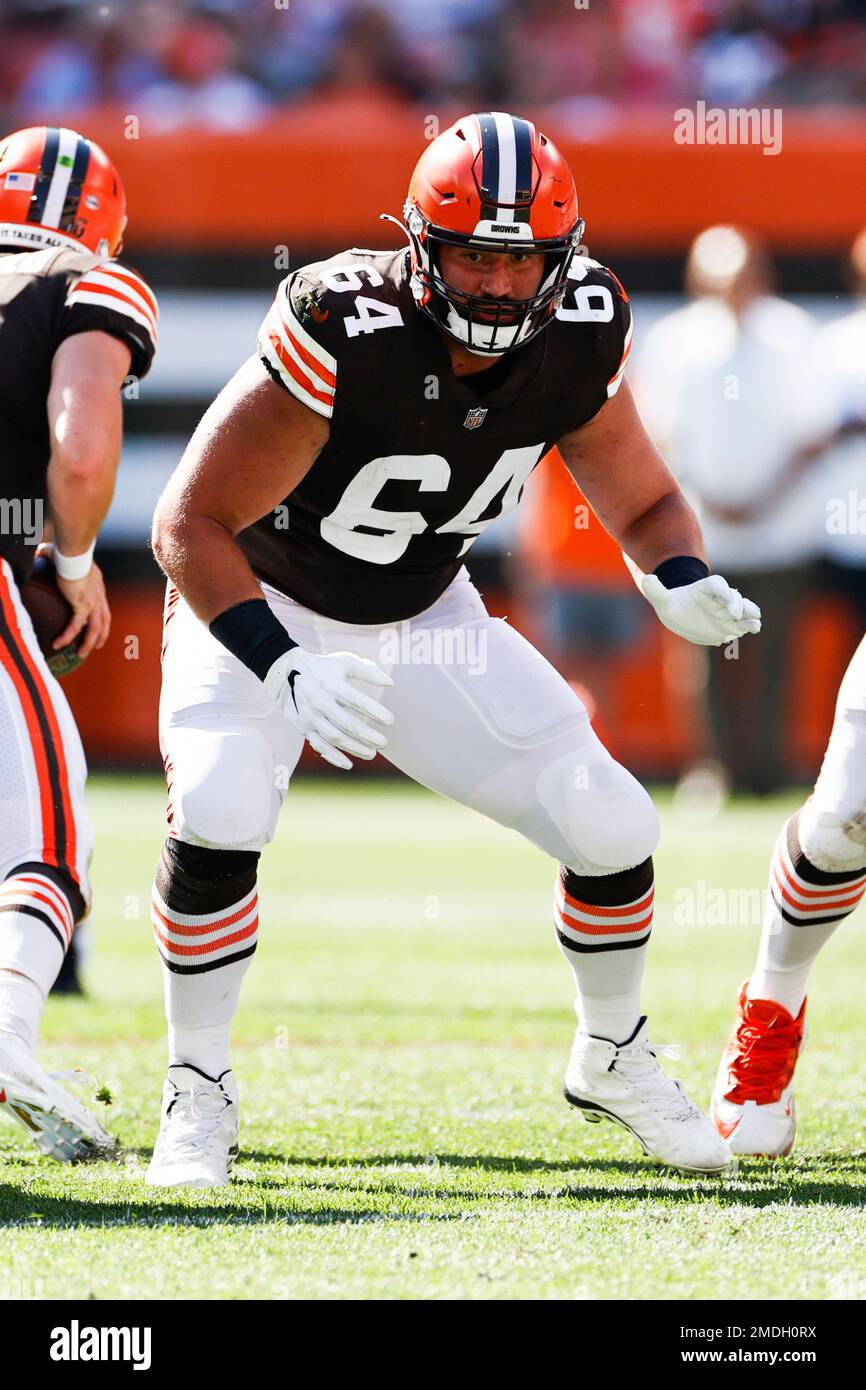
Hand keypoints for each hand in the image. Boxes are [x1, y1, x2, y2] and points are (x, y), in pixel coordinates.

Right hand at [36, 544, 110, 658]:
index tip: (97, 625)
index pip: (102, 603)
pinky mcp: (82, 605)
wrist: (73, 553)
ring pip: (95, 628)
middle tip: (97, 646)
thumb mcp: (60, 555)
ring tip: (81, 654)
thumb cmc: (65, 550)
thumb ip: (50, 556)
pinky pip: (76, 626)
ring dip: (89, 642)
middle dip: (102, 634)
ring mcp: (92, 601)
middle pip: (105, 619)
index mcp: (96, 583)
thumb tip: (38, 553)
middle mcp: (98, 593)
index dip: (101, 616)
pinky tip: (59, 644)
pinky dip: (68, 636)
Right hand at [265, 647, 393, 769]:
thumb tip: (390, 683)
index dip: (373, 710)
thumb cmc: (323, 668)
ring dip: (354, 747)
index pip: (355, 699)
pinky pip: (319, 745)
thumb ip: (368, 671)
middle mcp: (318, 701)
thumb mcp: (344, 662)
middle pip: (346, 723)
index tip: (390, 720)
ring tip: (372, 753)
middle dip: (367, 735)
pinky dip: (333, 757)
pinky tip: (349, 764)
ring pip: (334, 737)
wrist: (286, 673)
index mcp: (330, 684)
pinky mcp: (303, 727)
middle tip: (384, 743)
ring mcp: (310, 716)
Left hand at [640, 573, 761, 645]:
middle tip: (734, 615)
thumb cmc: (673, 604)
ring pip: (744, 608)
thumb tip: (646, 579)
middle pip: (734, 597)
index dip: (723, 591)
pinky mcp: (732, 623)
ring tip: (753, 623)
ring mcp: (727, 611)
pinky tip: (754, 628)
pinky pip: (745, 622)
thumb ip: (656, 590)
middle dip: (737, 605)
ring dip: (750, 614)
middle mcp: (719, 598)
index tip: (725, 600)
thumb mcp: (661, 599)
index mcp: (705, 588)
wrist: (681, 615)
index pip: (717, 585)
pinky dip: (751, 624)